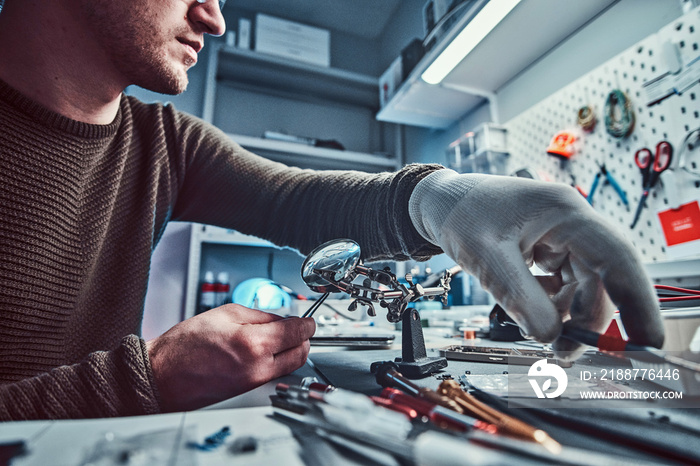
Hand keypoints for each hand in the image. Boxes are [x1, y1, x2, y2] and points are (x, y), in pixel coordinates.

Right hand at [146, 304, 315, 411]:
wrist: (163, 375)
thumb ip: (260, 315)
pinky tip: (267, 350)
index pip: (297, 331)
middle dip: (304, 338)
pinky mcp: (248, 391)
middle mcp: (259, 366)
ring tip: (283, 337)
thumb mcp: (226, 313)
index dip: (307, 323)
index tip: (309, 319)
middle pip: (300, 353)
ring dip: (294, 351)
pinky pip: (274, 374)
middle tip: (300, 327)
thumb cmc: (185, 345)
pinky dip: (278, 361)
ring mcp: (254, 382)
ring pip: (290, 366)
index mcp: (254, 343)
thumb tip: (282, 319)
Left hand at [409, 170, 663, 358]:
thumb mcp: (486, 258)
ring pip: (582, 286)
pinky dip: (553, 306)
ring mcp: (561, 237)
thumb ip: (519, 297)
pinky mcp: (548, 250)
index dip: (639, 300)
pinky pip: (563, 285)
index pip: (617, 257)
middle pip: (600, 279)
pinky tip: (533, 316)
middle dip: (588, 319)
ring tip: (543, 336)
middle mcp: (571, 224)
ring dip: (568, 316)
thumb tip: (549, 336)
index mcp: (565, 213)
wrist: (440, 203)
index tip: (648, 339)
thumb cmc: (460, 214)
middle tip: (565, 352)